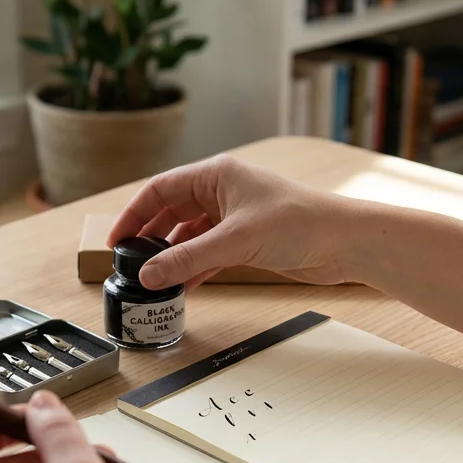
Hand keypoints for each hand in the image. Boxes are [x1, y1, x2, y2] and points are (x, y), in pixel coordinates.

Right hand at [108, 154, 357, 289]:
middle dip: (151, 238)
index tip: (117, 240)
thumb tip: (149, 275)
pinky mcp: (249, 240)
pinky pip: (210, 252)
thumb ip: (187, 259)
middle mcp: (223, 191)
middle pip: (173, 212)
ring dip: (173, 257)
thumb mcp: (234, 241)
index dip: (134, 214)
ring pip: (191, 235)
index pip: (161, 189)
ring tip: (153, 280)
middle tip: (131, 264)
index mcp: (217, 174)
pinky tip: (183, 287)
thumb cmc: (300, 223)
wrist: (345, 242)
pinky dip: (195, 268)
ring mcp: (236, 216)